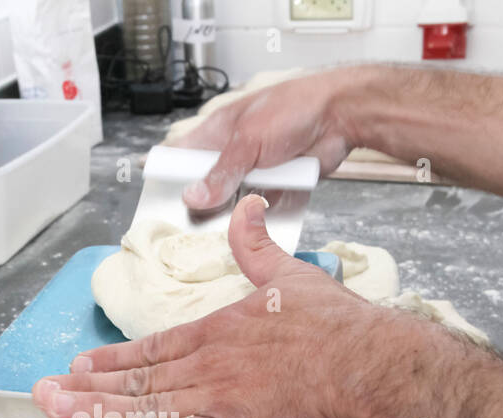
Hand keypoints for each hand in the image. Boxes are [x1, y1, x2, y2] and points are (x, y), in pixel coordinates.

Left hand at [31, 195, 386, 417]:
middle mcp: (205, 363)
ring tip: (57, 411)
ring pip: (141, 407)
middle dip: (84, 386)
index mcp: (215, 331)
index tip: (81, 364)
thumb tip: (247, 210)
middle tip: (47, 390)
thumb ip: (256, 246)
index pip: (149, 348)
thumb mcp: (288, 273)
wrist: (365, 361)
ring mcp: (214, 397)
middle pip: (133, 378)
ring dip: (94, 410)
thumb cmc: (336, 326)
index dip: (110, 359)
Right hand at [175, 71, 356, 210]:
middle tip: (195, 221)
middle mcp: (234, 151)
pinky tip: (254, 223)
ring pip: (234, 200)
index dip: (171, 176)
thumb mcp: (248, 141)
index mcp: (219, 130)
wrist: (341, 116)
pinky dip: (260, 214)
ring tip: (225, 224)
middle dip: (204, 202)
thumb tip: (193, 197)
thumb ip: (221, 172)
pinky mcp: (278, 185)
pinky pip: (261, 207)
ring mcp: (256, 169)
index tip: (162, 200)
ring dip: (234, 211)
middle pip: (208, 184)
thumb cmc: (294, 109)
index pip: (183, 155)